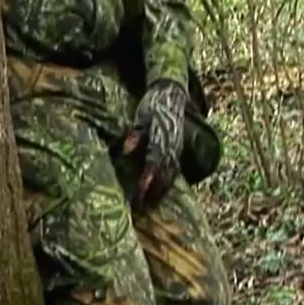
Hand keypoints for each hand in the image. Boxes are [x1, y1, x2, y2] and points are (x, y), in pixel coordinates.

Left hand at [120, 80, 186, 209]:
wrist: (171, 96)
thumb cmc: (151, 106)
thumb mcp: (140, 116)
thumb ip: (134, 134)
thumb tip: (125, 149)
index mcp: (161, 138)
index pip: (154, 162)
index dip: (148, 179)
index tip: (140, 193)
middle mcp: (172, 147)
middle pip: (163, 174)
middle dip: (153, 192)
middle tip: (140, 207)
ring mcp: (177, 150)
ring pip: (170, 176)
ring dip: (160, 192)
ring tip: (147, 206)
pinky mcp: (178, 152)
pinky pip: (174, 173)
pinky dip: (166, 185)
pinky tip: (157, 195)